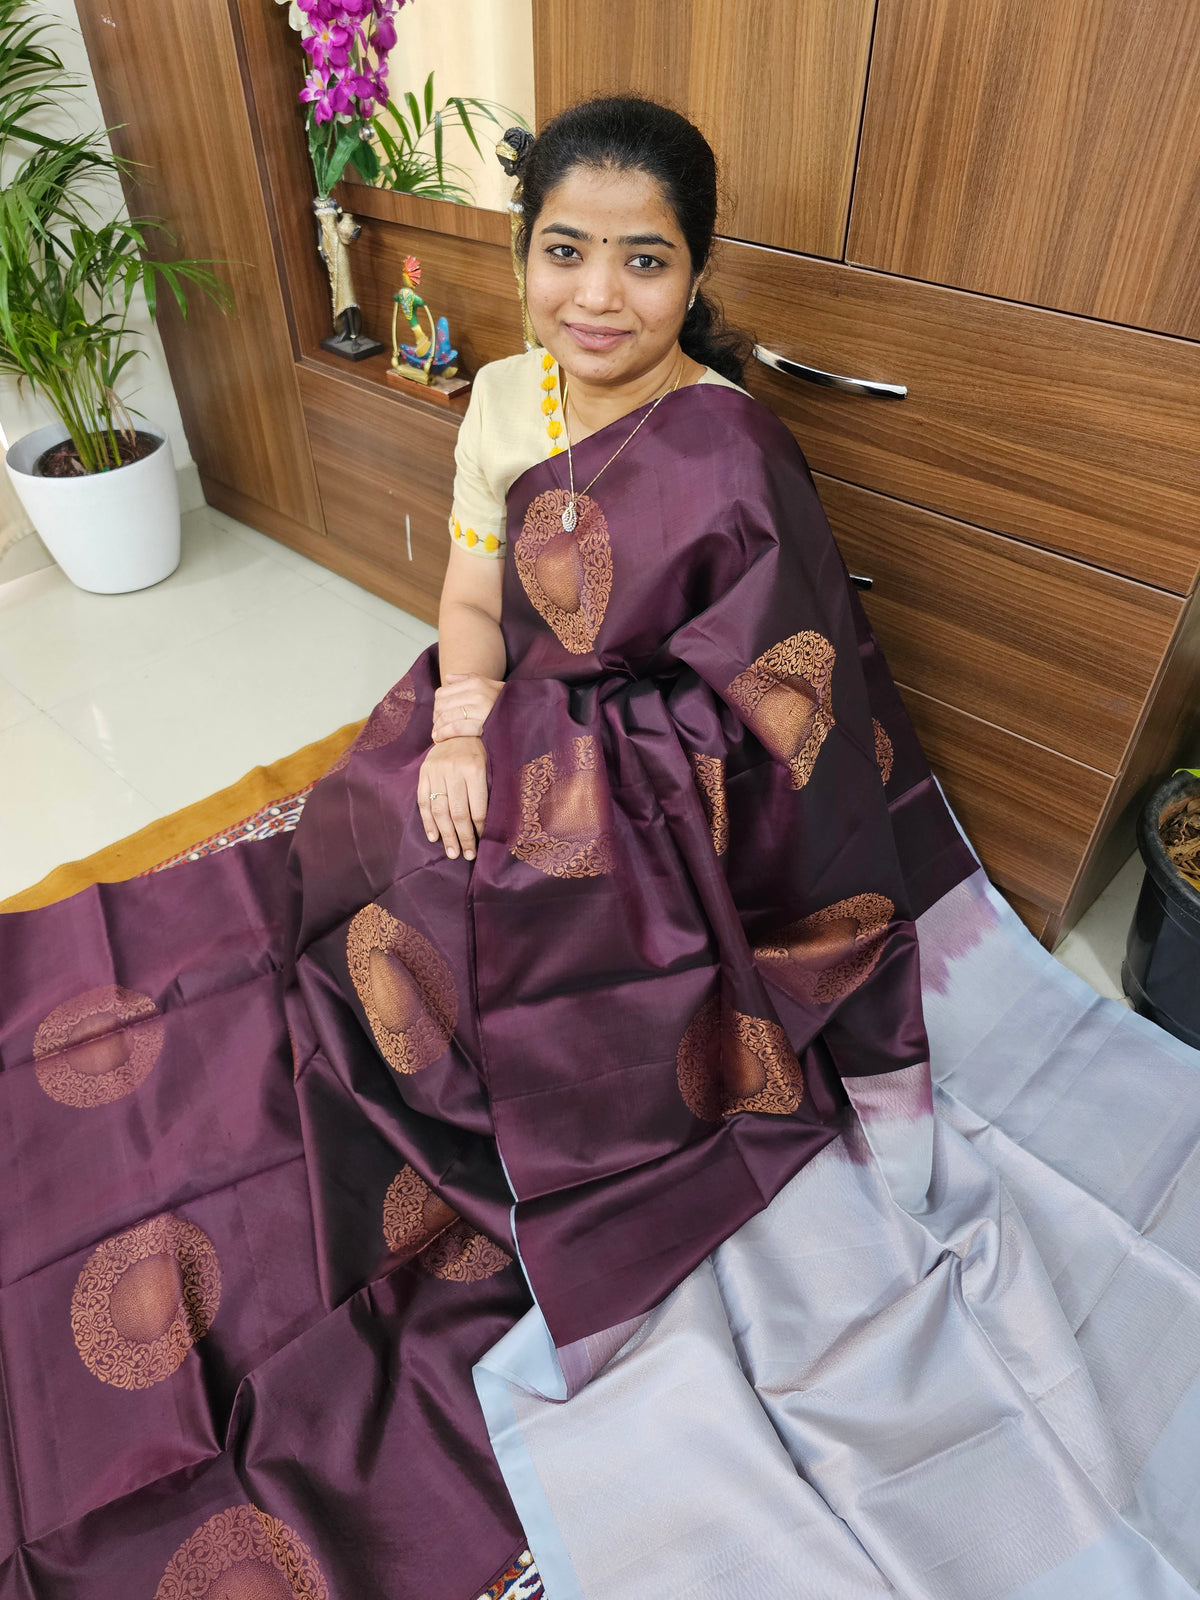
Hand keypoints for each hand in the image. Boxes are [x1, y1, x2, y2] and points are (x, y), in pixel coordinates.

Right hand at [418, 737, 487, 859]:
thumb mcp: (489, 765)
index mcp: (474, 769)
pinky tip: (433, 837)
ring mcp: (436, 772)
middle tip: (467, 855)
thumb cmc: (480, 750)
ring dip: (446, 834)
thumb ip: (486, 791)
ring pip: (440, 810)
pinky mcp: (423, 774)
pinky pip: (423, 801)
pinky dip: (428, 821)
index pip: (477, 807)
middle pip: (458, 812)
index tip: (482, 844)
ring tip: (452, 852)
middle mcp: (453, 771)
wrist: (457, 728)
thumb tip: (487, 826)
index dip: (479, 829)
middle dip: (463, 837)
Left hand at [431, 672, 503, 742]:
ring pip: (447, 717)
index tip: (437, 714)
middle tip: (436, 725)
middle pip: (442, 705)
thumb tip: (448, 678)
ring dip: (438, 727)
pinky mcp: (483, 725)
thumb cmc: (506, 701)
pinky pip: (456, 728)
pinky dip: (444, 734)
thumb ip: (468, 679)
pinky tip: (439, 738)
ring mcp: (480, 709)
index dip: (436, 705)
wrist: (527, 715)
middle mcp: (477, 694)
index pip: (443, 692)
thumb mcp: (490, 684)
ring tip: (436, 733)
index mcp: (476, 683)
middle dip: (436, 717)